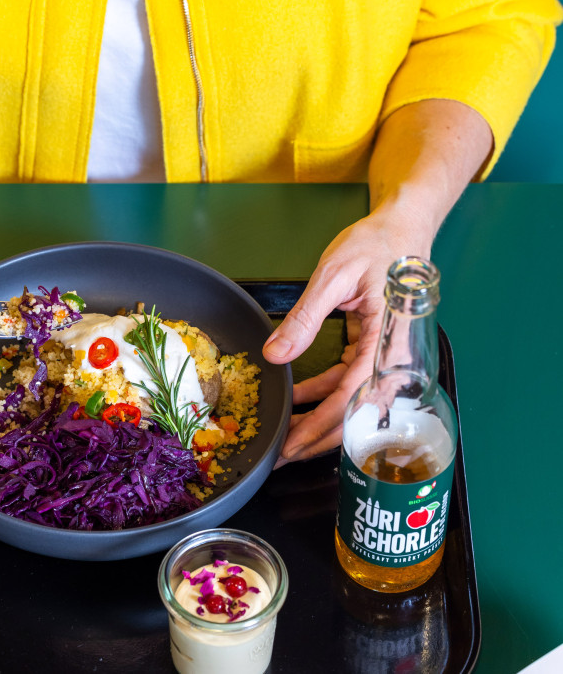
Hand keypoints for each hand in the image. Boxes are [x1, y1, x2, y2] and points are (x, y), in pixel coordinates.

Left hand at [263, 205, 431, 464]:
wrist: (404, 225)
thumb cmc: (378, 244)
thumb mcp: (333, 276)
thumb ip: (304, 318)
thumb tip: (277, 354)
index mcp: (390, 341)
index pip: (354, 397)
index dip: (322, 425)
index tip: (294, 444)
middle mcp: (394, 356)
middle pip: (356, 413)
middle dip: (319, 437)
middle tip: (284, 455)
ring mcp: (386, 356)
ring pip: (351, 402)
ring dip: (318, 419)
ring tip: (286, 434)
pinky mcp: (375, 351)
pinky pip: (348, 381)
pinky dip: (323, 392)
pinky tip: (297, 398)